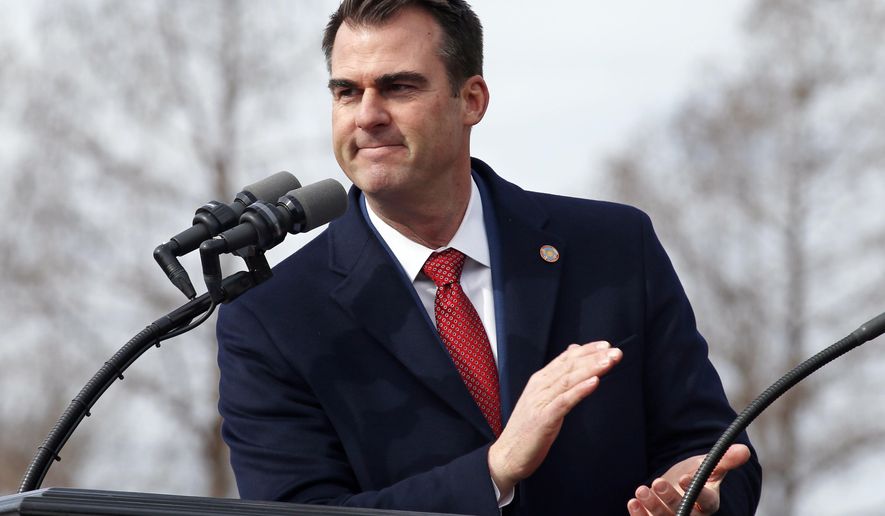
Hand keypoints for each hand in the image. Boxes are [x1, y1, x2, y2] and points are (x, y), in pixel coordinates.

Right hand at [487, 341, 621, 494]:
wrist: (507, 455)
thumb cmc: (527, 429)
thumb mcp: (542, 399)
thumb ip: (557, 378)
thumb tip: (571, 353)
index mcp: (540, 381)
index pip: (565, 359)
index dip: (586, 350)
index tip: (606, 345)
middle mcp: (540, 387)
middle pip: (570, 366)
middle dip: (594, 357)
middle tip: (615, 352)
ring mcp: (541, 401)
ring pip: (569, 380)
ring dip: (591, 369)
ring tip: (608, 362)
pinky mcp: (544, 418)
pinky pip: (564, 401)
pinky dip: (579, 390)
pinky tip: (594, 383)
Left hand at [627, 444, 750, 515]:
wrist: (676, 485)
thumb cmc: (695, 475)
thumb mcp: (708, 465)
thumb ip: (725, 459)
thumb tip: (744, 450)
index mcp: (709, 503)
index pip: (706, 501)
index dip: (697, 492)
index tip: (684, 477)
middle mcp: (693, 515)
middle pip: (685, 513)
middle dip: (671, 500)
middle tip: (658, 483)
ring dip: (653, 506)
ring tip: (641, 490)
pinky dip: (640, 515)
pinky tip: (633, 502)